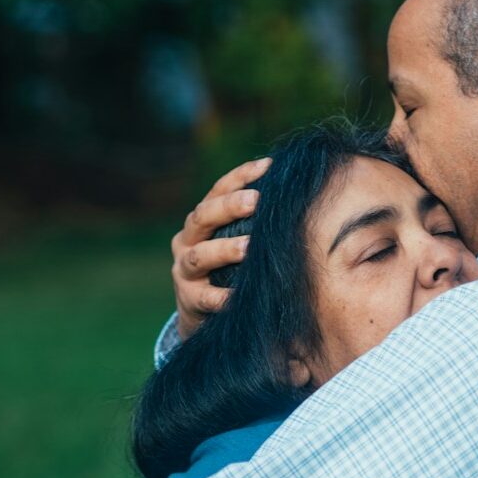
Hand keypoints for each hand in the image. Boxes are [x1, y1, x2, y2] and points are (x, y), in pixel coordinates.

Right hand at [169, 157, 270, 339]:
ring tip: (249, 247)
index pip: (217, 191)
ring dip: (225, 249)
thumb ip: (252, 220)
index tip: (268, 166)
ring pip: (200, 255)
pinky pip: (205, 297)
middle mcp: (187, 240)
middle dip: (230, 207)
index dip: (241, 176)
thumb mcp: (231, 240)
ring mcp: (184, 270)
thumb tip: (292, 190)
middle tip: (257, 200)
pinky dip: (222, 297)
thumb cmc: (225, 267)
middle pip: (203, 216)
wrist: (198, 312)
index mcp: (200, 220)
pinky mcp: (189, 299)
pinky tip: (239, 295)